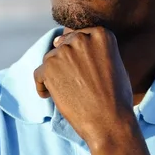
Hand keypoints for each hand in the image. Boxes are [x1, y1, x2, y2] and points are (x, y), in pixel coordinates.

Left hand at [33, 27, 133, 143]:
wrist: (108, 120)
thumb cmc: (115, 95)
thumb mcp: (114, 62)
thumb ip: (96, 50)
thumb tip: (64, 41)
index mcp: (102, 34)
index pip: (81, 34)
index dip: (81, 52)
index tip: (85, 68)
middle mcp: (81, 38)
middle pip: (65, 44)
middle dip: (67, 60)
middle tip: (76, 81)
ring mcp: (63, 52)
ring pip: (51, 58)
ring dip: (56, 72)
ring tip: (68, 90)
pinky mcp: (48, 69)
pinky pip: (39, 73)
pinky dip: (43, 85)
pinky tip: (52, 95)